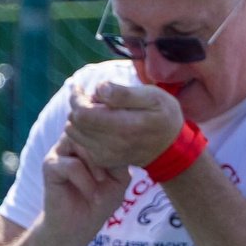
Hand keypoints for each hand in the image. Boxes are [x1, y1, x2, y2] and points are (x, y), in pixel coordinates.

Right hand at [37, 139, 130, 245]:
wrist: (78, 226)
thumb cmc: (101, 200)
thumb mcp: (120, 178)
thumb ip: (122, 158)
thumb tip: (125, 142)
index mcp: (90, 141)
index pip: (105, 125)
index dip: (119, 141)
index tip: (124, 165)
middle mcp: (73, 141)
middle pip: (92, 129)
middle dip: (108, 150)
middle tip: (115, 173)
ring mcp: (59, 152)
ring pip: (80, 143)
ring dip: (96, 163)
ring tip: (102, 182)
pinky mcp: (49, 166)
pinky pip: (71, 165)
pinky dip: (85, 180)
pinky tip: (92, 194)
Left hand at [62, 80, 186, 170]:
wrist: (172, 148)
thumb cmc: (164, 117)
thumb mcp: (154, 97)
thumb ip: (125, 93)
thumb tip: (99, 89)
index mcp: (126, 127)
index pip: (83, 113)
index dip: (76, 97)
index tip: (80, 86)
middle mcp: (113, 144)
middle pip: (75, 121)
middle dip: (79, 105)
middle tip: (95, 99)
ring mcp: (107, 154)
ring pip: (74, 131)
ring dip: (80, 118)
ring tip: (98, 110)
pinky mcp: (103, 159)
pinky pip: (80, 141)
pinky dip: (83, 129)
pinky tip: (100, 123)